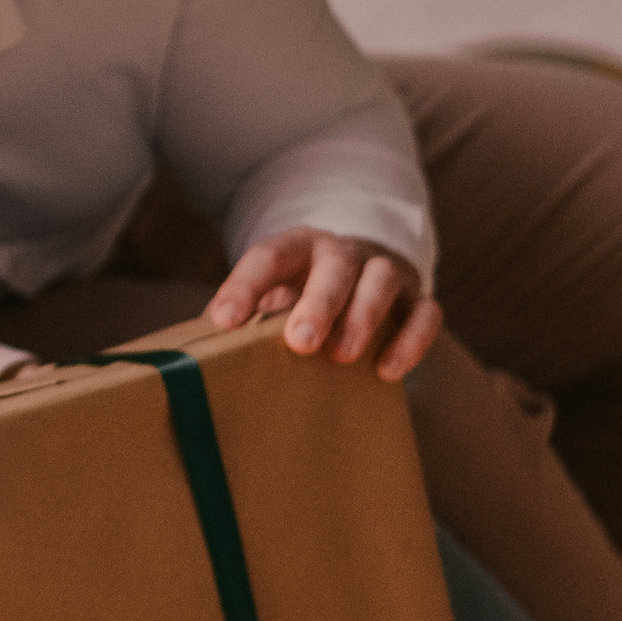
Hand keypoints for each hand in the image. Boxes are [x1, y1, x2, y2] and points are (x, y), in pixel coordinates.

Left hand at [207, 227, 441, 380]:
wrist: (358, 268)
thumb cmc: (300, 291)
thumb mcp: (269, 294)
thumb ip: (242, 316)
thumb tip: (196, 356)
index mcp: (296, 247)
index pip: (267, 257)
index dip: (244, 287)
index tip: (224, 322)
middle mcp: (341, 252)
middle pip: (333, 268)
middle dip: (317, 304)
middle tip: (301, 343)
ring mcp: (383, 270)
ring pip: (381, 281)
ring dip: (363, 317)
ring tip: (343, 357)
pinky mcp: (417, 297)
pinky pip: (425, 313)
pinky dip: (411, 340)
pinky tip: (388, 372)